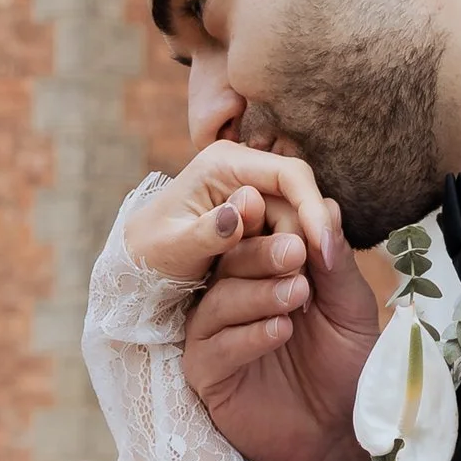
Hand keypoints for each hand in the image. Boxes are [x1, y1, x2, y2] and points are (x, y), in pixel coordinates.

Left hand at [121, 142, 343, 285]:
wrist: (135, 266)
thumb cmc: (148, 256)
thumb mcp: (173, 250)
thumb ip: (207, 232)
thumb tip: (246, 209)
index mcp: (222, 162)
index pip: (290, 175)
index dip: (314, 211)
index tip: (325, 254)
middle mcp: (241, 167)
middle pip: (298, 198)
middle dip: (310, 240)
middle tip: (307, 290)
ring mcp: (250, 188)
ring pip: (297, 217)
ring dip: (303, 255)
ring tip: (299, 299)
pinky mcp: (255, 213)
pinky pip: (287, 230)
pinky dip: (293, 258)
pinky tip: (292, 289)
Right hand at [184, 226, 381, 460]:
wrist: (338, 436)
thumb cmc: (345, 367)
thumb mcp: (350, 310)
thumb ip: (335, 263)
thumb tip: (325, 206)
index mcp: (265, 271)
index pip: (257, 234)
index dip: (276, 221)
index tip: (302, 219)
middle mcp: (234, 295)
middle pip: (231, 260)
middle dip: (264, 251)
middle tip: (296, 252)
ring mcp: (215, 334)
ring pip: (219, 300)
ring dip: (260, 293)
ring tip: (298, 294)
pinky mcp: (206, 373)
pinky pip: (215, 347)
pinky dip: (248, 336)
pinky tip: (280, 331)